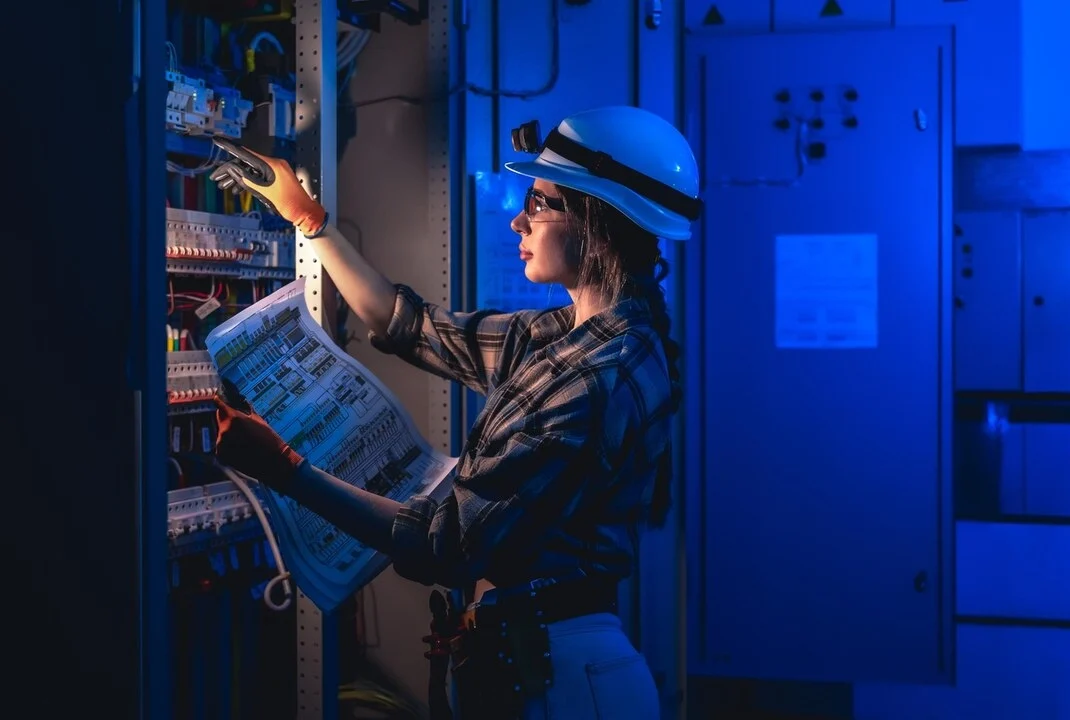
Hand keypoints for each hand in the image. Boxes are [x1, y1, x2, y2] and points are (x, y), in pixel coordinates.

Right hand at [209, 138, 327, 236]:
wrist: (304, 213)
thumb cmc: (289, 204)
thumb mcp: (264, 192)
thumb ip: (247, 179)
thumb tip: (233, 169)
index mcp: (272, 164)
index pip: (246, 153)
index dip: (229, 148)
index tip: (218, 141)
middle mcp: (274, 164)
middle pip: (246, 163)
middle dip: (230, 171)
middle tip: (217, 178)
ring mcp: (275, 171)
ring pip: (251, 170)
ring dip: (237, 178)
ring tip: (224, 186)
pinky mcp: (276, 178)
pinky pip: (258, 176)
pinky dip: (248, 182)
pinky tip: (238, 189)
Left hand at [214, 383, 303, 488]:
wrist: (273, 461)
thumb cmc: (269, 439)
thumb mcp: (259, 420)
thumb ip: (245, 411)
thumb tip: (240, 403)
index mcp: (234, 419)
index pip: (221, 405)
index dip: (220, 400)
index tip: (217, 397)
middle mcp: (224, 430)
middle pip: (220, 418)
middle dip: (227, 417)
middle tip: (239, 422)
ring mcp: (221, 443)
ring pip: (221, 432)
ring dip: (228, 432)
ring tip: (243, 437)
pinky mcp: (221, 454)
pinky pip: (222, 444)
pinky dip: (228, 443)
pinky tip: (241, 446)